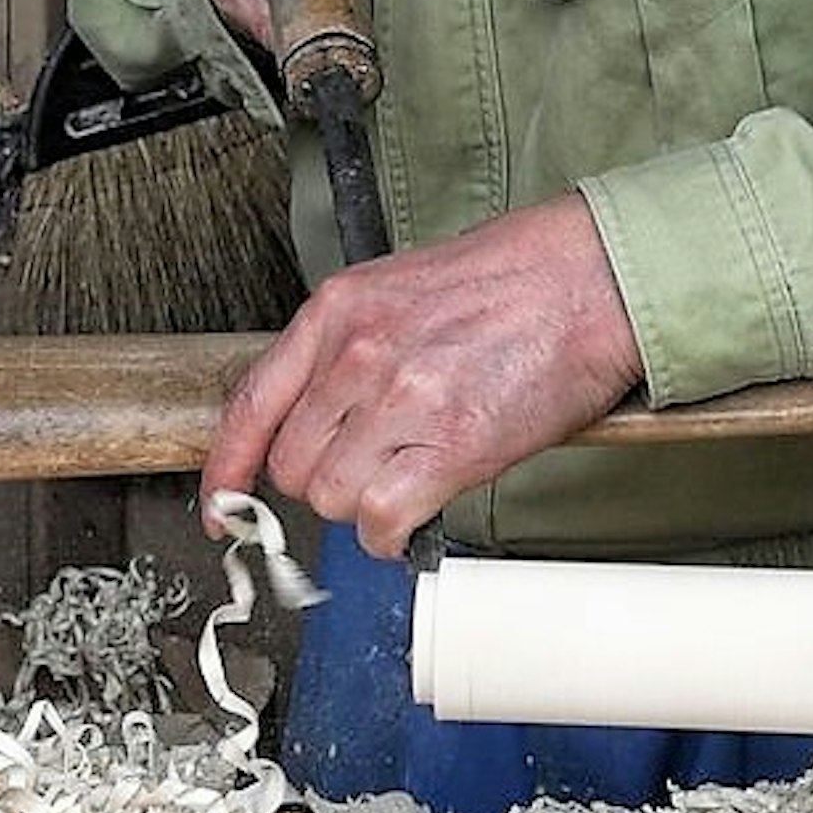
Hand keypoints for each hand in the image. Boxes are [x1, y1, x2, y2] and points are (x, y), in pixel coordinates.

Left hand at [202, 193, 644, 559]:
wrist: (589, 279)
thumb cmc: (509, 285)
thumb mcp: (401, 292)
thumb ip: (347, 350)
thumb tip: (316, 420)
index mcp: (339, 311)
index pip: (252, 404)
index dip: (226, 468)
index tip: (223, 506)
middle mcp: (359, 353)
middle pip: (293, 465)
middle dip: (326, 481)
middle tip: (372, 469)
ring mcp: (401, 399)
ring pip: (334, 498)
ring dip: (364, 505)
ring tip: (409, 476)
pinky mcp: (450, 444)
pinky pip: (383, 521)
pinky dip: (393, 534)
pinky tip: (416, 513)